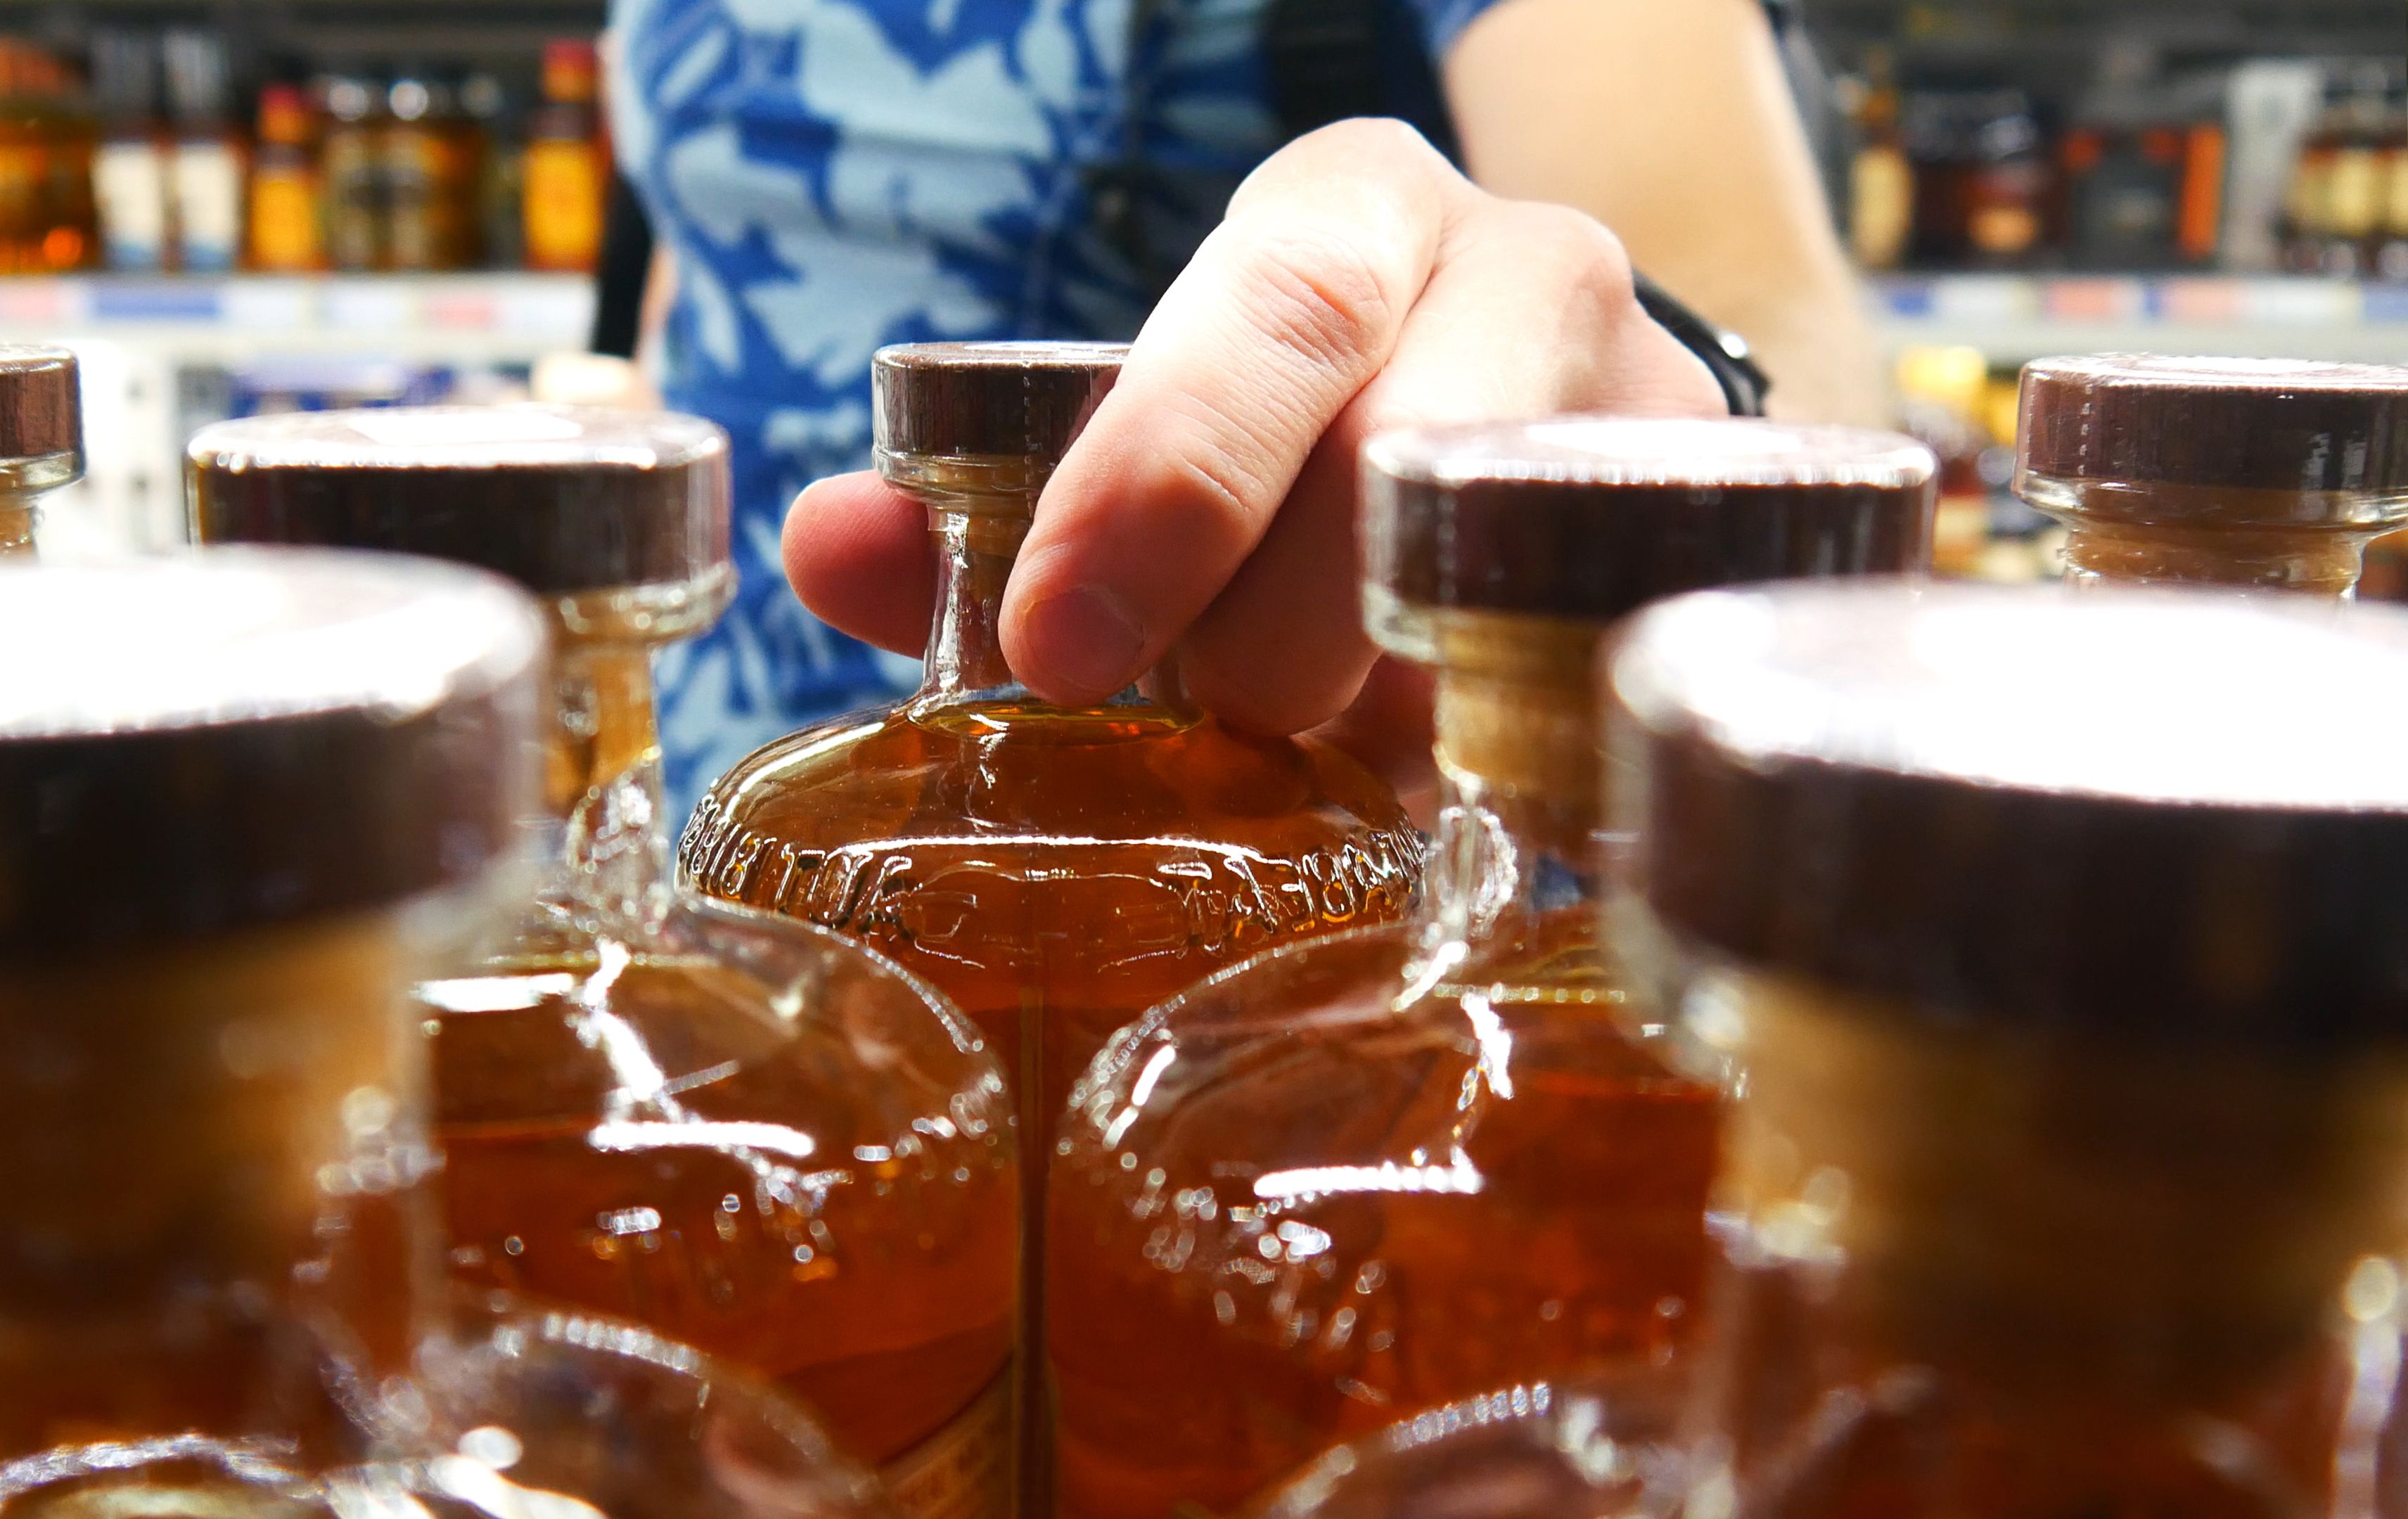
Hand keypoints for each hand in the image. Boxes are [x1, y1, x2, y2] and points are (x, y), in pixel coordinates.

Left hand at [783, 120, 1725, 798]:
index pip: (1273, 312)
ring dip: (1400, 706)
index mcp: (1351, 213)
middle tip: (1217, 720)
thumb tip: (827, 546)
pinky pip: (1633, 678)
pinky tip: (1462, 807)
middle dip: (1275, 630)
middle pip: (1411, 453)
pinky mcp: (1740, 551)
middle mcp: (1533, 270)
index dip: (1158, 483)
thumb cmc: (1282, 454)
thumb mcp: (1134, 448)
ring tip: (1336, 751)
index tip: (1055, 651)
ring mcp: (1661, 409)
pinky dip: (1527, 770)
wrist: (1522, 446)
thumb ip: (977, 508)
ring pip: (1528, 577)